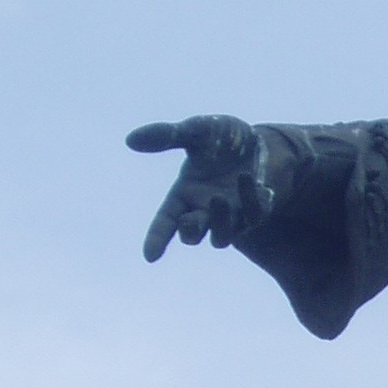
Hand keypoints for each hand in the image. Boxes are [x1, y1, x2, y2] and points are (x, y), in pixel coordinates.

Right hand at [127, 114, 274, 261]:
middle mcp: (204, 210)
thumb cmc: (219, 138)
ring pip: (223, 235)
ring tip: (219, 197)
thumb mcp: (195, 131)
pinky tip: (252, 182)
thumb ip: (167, 136)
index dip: (157, 238)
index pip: (165, 221)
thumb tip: (130, 140)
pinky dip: (252, 202)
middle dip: (190, 231)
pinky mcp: (255, 212)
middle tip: (189, 220)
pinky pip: (255, 216)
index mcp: (183, 194)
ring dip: (220, 221)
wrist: (256, 140)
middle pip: (193, 235)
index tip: (150, 256)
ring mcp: (231, 215)